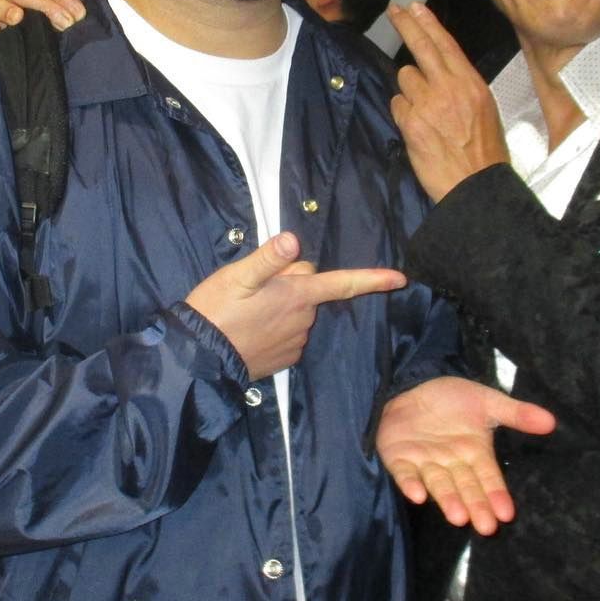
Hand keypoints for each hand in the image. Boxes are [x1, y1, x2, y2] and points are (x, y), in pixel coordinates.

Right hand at [185, 231, 406, 379]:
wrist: (198, 357)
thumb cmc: (216, 311)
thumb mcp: (237, 276)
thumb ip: (269, 258)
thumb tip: (294, 241)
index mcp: (298, 296)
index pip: (343, 283)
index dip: (373, 279)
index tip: (400, 278)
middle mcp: (304, 321)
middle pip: (309, 290)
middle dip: (290, 283)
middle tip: (254, 287)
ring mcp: (295, 343)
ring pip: (297, 312)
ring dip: (280, 306)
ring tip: (246, 310)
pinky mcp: (284, 359)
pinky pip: (288, 334)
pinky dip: (274, 327)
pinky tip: (250, 328)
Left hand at [377, 376, 554, 535]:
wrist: (413, 383)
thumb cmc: (451, 397)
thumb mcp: (487, 401)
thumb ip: (516, 413)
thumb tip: (552, 421)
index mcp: (474, 453)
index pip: (488, 477)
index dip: (496, 494)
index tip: (506, 513)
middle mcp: (452, 463)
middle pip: (466, 487)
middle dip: (475, 506)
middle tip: (486, 526)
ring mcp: (425, 463)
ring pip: (439, 485)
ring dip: (447, 500)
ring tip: (458, 516)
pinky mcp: (399, 458)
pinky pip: (405, 473)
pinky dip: (410, 483)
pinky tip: (417, 495)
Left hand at [388, 3, 509, 201]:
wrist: (475, 184)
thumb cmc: (484, 151)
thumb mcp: (485, 109)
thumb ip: (462, 86)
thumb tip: (442, 71)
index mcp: (472, 83)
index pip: (446, 44)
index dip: (428, 23)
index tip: (415, 7)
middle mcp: (450, 87)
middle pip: (421, 47)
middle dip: (406, 25)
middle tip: (394, 11)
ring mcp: (428, 103)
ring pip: (405, 78)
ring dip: (410, 90)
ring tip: (425, 112)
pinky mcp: (411, 122)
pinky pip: (398, 104)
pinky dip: (403, 113)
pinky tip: (417, 128)